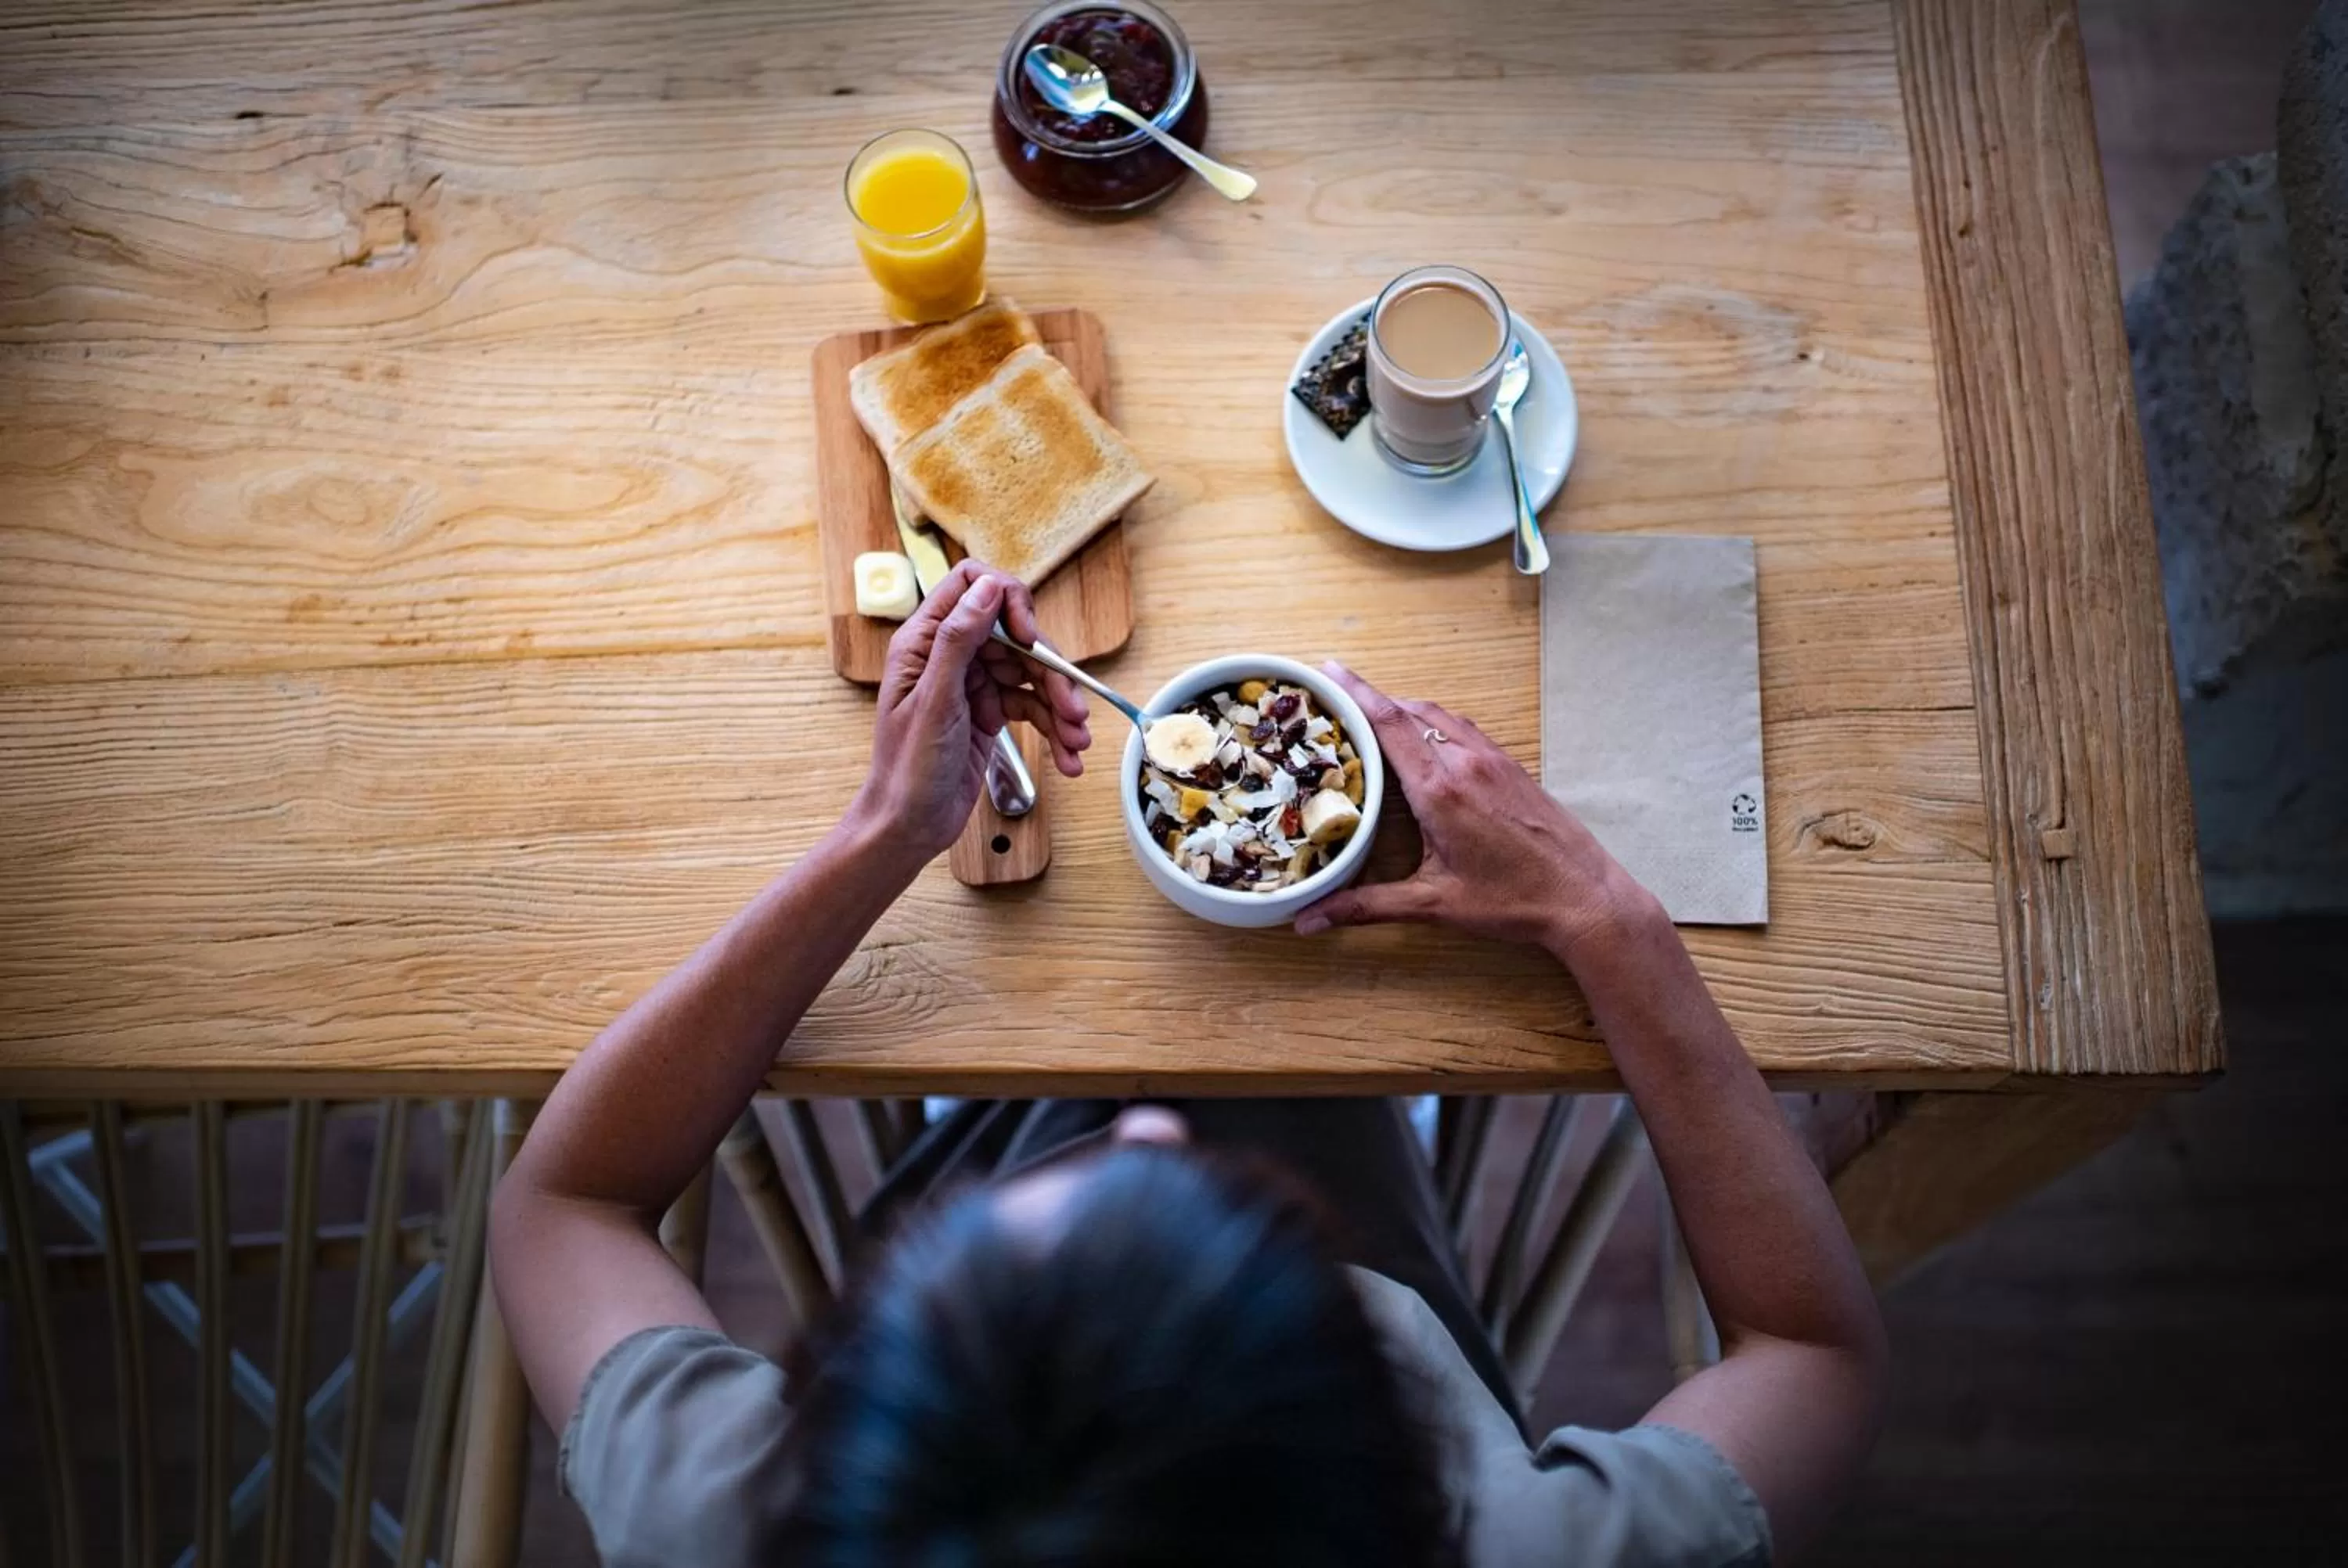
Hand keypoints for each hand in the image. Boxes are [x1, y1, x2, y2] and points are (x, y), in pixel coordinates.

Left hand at [852, 562, 1089, 859]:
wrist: (908, 826)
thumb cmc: (907, 769)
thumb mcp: (935, 701)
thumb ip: (958, 640)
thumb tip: (988, 588)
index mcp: (925, 640)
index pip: (973, 585)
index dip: (1009, 601)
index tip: (1030, 638)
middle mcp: (951, 654)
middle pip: (1016, 636)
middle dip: (1051, 672)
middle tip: (1074, 711)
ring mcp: (972, 683)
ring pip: (1030, 673)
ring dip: (1060, 706)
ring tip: (1077, 743)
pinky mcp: (990, 712)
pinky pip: (1031, 706)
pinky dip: (1053, 729)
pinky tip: (1068, 758)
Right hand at [1293, 662, 1659, 957]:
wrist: (1586, 897)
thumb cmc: (1515, 901)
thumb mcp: (1435, 904)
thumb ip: (1367, 907)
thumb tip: (1310, 920)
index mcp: (1441, 790)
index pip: (1389, 723)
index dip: (1354, 691)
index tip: (1327, 669)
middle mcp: (1466, 763)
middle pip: (1409, 711)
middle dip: (1369, 699)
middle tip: (1334, 699)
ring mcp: (1493, 760)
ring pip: (1438, 716)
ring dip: (1402, 710)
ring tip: (1370, 717)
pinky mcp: (1511, 767)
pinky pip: (1463, 729)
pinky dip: (1433, 725)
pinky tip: (1422, 743)